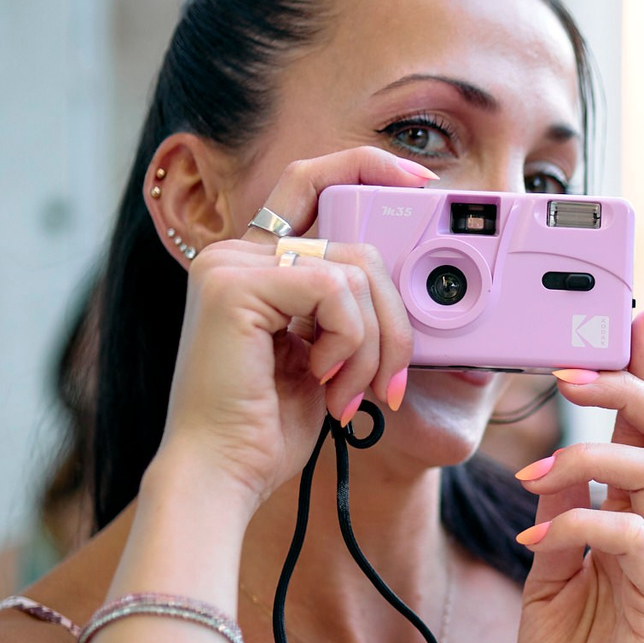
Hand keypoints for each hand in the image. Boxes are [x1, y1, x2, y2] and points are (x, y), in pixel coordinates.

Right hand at [149, 147, 434, 509]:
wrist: (221, 474)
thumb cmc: (267, 429)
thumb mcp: (326, 359)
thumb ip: (353, 313)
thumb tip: (414, 297)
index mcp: (257, 266)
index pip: (313, 184)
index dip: (367, 168)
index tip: (422, 186)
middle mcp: (237, 256)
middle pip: (356, 245)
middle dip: (394, 318)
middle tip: (392, 379)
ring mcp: (231, 266)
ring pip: (354, 271)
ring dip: (373, 345)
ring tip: (348, 392)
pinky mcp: (233, 286)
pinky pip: (335, 290)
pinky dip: (350, 343)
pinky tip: (324, 381)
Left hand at [511, 309, 643, 642]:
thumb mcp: (550, 581)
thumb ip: (559, 524)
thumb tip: (551, 472)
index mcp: (636, 521)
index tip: (633, 312)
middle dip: (629, 387)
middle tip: (573, 375)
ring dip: (594, 455)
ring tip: (537, 473)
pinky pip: (633, 539)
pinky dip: (582, 525)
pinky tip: (539, 544)